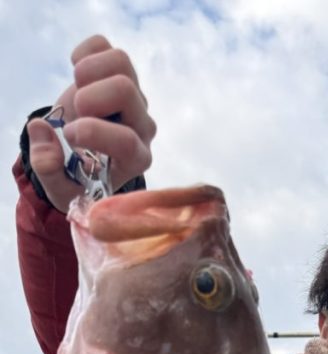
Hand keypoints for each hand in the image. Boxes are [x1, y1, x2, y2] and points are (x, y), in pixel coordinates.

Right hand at [26, 35, 155, 211]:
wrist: (79, 156)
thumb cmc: (76, 177)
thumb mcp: (60, 187)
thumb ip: (49, 170)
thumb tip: (40, 130)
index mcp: (135, 160)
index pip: (128, 140)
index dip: (94, 132)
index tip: (69, 134)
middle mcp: (142, 127)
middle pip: (125, 90)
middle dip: (89, 97)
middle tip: (75, 112)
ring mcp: (135, 97)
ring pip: (121, 62)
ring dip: (86, 73)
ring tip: (76, 94)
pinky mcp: (120, 74)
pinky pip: (106, 47)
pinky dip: (84, 53)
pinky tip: (77, 77)